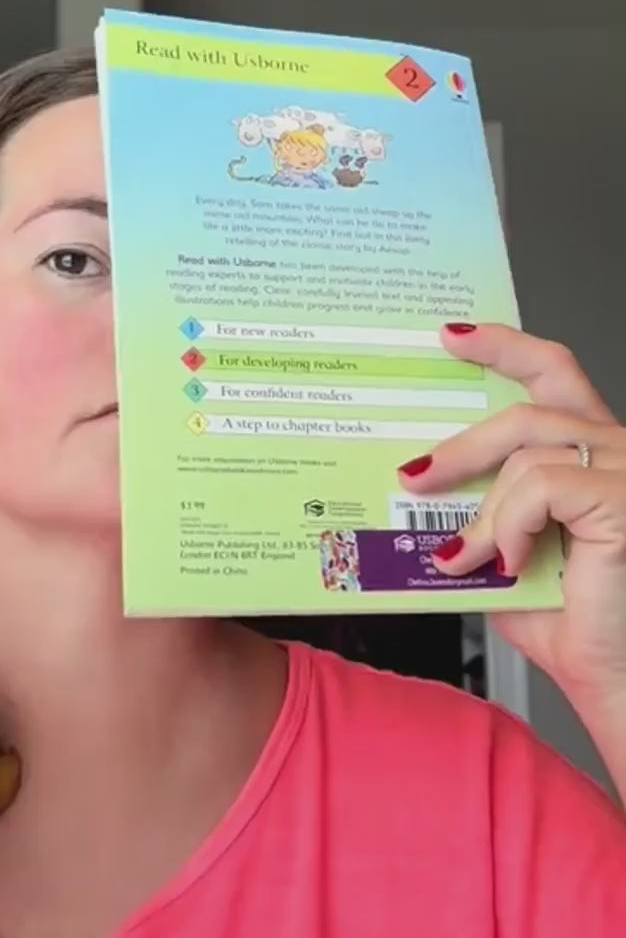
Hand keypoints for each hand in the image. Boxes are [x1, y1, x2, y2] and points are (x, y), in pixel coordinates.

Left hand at [396, 323, 625, 702]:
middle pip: (530, 407)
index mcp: (593, 456)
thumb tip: (421, 500)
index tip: (453, 336)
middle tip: (414, 475)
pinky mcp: (625, 501)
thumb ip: (479, 519)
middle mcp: (618, 453)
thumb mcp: (507, 559)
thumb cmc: (577, 627)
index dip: (506, 346)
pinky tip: (509, 563)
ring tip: (463, 556)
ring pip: (527, 453)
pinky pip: (542, 486)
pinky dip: (510, 524)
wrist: (617, 682)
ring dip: (481, 509)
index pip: (554, 374)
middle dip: (462, 442)